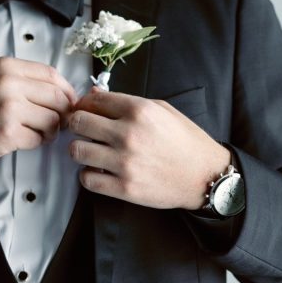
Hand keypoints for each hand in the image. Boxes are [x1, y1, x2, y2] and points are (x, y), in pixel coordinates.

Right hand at [0, 57, 76, 181]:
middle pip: (58, 97)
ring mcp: (8, 107)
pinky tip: (23, 139)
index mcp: (6, 66)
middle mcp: (7, 83)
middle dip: (63, 114)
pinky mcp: (8, 132)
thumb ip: (27, 82)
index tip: (69, 102)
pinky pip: (40, 138)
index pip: (52, 74)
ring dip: (50, 130)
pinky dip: (36, 142)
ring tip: (36, 132)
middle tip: (56, 122)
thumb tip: (67, 94)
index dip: (67, 91)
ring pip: (53, 119)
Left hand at [68, 88, 230, 208]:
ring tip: (90, 152)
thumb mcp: (162, 110)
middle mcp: (129, 134)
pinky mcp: (124, 187)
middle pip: (78, 122)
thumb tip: (95, 94)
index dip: (85, 104)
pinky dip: (88, 175)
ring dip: (79, 150)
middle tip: (82, 130)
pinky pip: (87, 179)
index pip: (93, 100)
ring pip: (76, 150)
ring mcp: (125, 162)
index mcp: (139, 110)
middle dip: (76, 124)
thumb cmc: (186, 141)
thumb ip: (126, 101)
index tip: (86, 110)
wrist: (205, 175)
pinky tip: (98, 171)